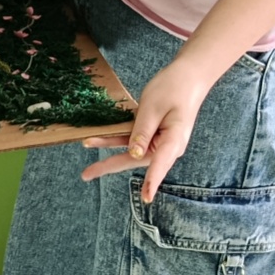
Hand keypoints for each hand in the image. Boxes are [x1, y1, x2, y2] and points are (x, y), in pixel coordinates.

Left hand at [80, 55, 214, 202]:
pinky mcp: (153, 135)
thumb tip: (133, 154)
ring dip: (109, 152)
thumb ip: (141, 131)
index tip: (146, 198)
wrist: (189, 76)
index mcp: (173, 141)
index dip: (151, 182)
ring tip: (87, 164)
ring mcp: (160, 141)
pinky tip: (98, 140)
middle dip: (110, 166)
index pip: (160, 164)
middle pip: (136, 160)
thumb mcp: (153, 107)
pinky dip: (116, 140)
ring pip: (131, 152)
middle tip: (86, 174)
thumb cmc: (174, 88)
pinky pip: (133, 140)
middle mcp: (167, 146)